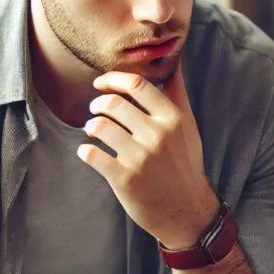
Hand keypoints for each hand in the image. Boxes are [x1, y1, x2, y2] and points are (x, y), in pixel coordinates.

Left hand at [79, 68, 218, 248]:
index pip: (136, 85)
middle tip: (96, 110)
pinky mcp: (125, 179)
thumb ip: (177, 94)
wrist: (187, 211)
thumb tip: (175, 62)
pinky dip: (85, 151)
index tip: (100, 83)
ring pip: (99, 126)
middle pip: (113, 104)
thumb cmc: (185, 164)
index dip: (112, 79)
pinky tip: (90, 153)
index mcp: (173, 119)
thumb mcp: (188, 127)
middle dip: (98, 104)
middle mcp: (158, 135)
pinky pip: (91, 154)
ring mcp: (141, 158)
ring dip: (90, 126)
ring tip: (93, 131)